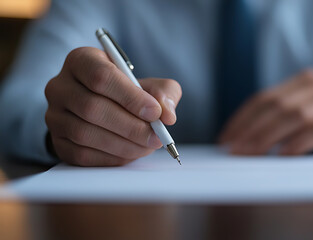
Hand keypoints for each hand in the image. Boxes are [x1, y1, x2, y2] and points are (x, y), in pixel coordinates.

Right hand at [45, 47, 181, 165]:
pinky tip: (131, 153)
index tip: (155, 113)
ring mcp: (54, 115)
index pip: (101, 77)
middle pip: (92, 107)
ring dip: (123, 144)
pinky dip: (111, 157)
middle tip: (156, 137)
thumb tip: (167, 114)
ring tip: (148, 146)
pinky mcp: (57, 142)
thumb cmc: (129, 93)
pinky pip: (81, 154)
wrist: (105, 108)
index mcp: (82, 61)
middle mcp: (60, 86)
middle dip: (130, 126)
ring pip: (85, 133)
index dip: (131, 97)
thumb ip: (164, 93)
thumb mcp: (150, 84)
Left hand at [219, 69, 312, 160]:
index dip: (242, 118)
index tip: (225, 138)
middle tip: (233, 151)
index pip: (264, 98)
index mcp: (303, 82)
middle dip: (250, 130)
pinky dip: (299, 142)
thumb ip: (283, 119)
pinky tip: (284, 156)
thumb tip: (244, 142)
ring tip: (251, 155)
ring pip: (295, 116)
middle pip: (276, 106)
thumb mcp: (309, 113)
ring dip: (269, 137)